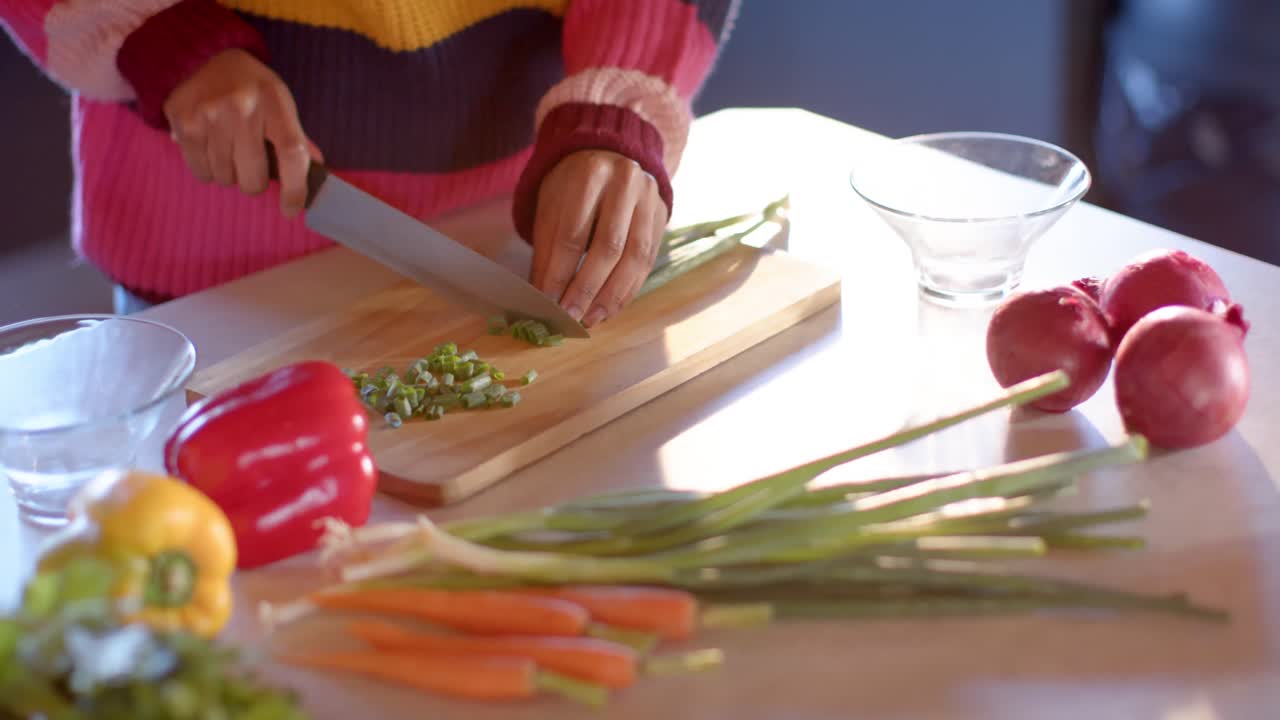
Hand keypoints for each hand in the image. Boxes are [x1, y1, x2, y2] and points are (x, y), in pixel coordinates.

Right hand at [163, 49, 321, 216]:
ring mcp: (210, 115)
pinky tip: (210, 147)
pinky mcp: (184, 124)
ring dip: (230, 174)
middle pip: (254, 176)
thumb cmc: (249, 87)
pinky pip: (201, 172)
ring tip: (229, 149)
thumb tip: (314, 174)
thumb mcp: (279, 102)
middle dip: (255, 183)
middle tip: (253, 168)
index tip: (290, 209)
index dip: (295, 189)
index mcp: (274, 101)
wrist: (200, 57)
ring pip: (226, 178)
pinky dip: (208, 170)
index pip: (292, 153)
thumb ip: (295, 138)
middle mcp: (242, 107)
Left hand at [530, 151, 666, 327]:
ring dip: (612, 295)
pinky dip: (629, 288)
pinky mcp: (663, 214)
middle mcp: (625, 182)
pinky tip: (611, 306)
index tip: (548, 303)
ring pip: (634, 257)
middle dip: (587, 289)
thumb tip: (544, 298)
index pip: (573, 234)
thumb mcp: (551, 207)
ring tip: (592, 319)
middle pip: (607, 247)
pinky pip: (648, 260)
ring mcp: (650, 198)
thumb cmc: (572, 185)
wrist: (609, 152)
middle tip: (571, 317)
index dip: (560, 274)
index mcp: (589, 174)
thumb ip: (548, 251)